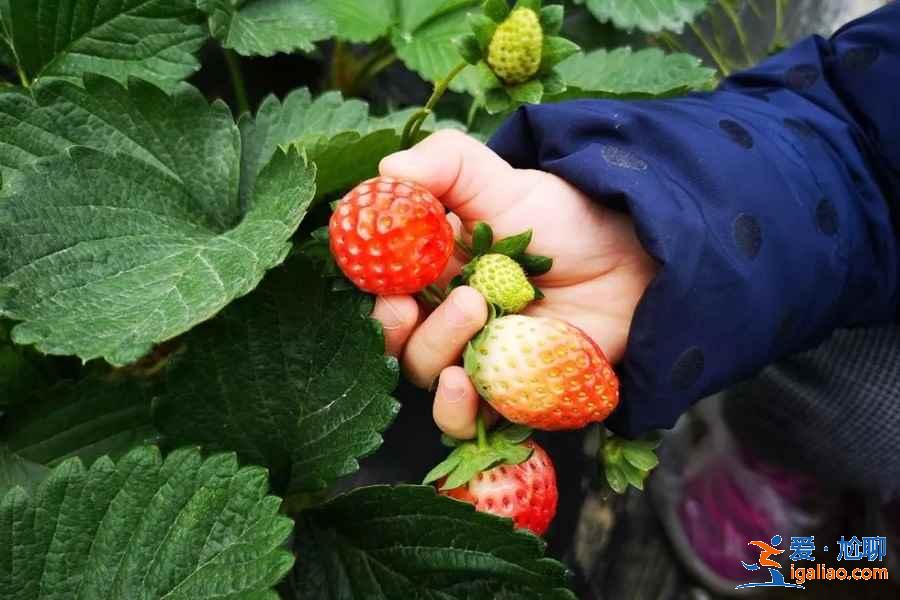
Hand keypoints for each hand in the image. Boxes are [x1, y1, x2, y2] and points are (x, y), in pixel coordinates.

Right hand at [371, 130, 658, 438]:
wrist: (632, 261)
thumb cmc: (566, 221)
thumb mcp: (505, 183)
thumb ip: (448, 165)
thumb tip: (389, 167)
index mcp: (433, 269)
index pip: (381, 284)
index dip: (369, 282)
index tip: (374, 269)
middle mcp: (445, 316)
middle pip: (395, 337)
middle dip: (390, 325)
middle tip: (403, 303)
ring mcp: (475, 357)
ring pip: (426, 372)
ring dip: (434, 347)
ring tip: (473, 306)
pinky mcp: (506, 394)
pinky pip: (467, 421)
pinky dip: (455, 411)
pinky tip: (462, 386)